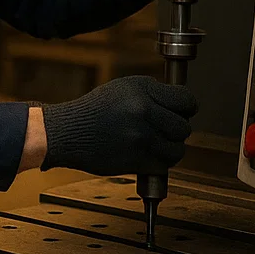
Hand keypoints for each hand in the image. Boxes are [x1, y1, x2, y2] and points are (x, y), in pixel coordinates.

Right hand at [40, 75, 197, 175]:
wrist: (67, 132)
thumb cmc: (94, 110)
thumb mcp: (123, 89)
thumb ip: (153, 94)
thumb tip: (183, 107)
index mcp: (142, 89)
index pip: (186, 100)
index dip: (187, 108)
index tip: (181, 112)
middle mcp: (142, 110)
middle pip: (184, 127)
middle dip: (176, 131)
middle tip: (162, 130)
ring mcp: (139, 136)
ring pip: (177, 149)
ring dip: (169, 149)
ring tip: (153, 144)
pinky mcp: (136, 160)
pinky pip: (163, 165)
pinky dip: (158, 163)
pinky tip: (145, 154)